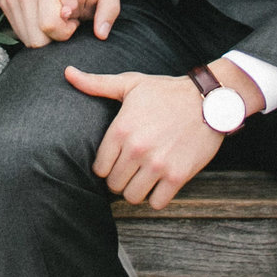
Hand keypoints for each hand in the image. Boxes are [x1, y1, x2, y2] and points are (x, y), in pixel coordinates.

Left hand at [63, 67, 223, 209]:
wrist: (208, 100)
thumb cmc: (166, 92)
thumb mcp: (130, 84)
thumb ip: (96, 84)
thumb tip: (68, 73)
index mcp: (121, 129)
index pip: (100, 168)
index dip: (106, 166)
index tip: (116, 161)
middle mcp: (137, 149)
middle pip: (114, 184)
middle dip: (120, 179)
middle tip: (131, 169)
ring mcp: (158, 164)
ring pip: (132, 196)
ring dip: (137, 190)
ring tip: (143, 177)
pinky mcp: (178, 176)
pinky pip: (156, 203)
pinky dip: (157, 197)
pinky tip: (160, 183)